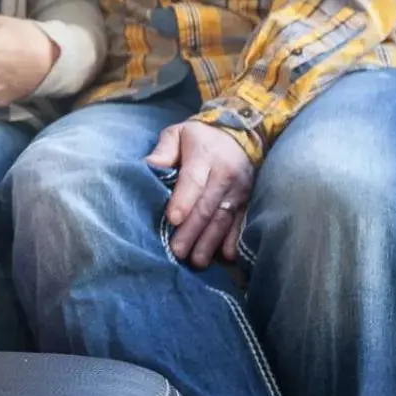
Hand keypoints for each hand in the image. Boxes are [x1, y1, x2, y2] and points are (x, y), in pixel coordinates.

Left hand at [145, 121, 255, 269]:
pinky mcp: (247, 202)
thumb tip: (149, 166)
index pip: (193, 181)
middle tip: (177, 252)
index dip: (183, 201)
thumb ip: (163, 150)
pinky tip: (225, 257)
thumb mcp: (178, 133)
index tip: (173, 220)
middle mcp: (225, 176)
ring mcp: (239, 191)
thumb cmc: (199, 137)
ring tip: (196, 261)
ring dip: (210, 242)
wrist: (240, 134)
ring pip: (224, 219)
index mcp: (205, 157)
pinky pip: (241, 224)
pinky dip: (233, 241)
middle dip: (192, 232)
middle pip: (207, 206)